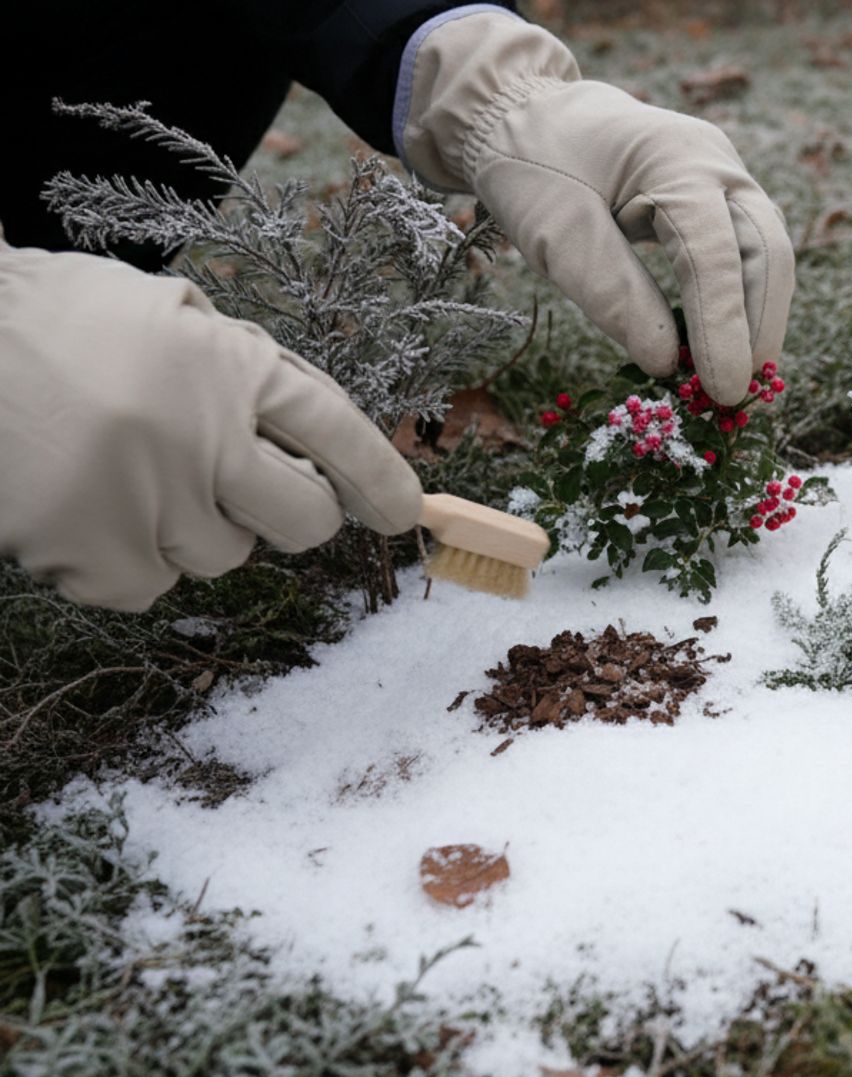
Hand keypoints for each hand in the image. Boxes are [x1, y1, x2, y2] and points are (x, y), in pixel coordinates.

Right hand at [0, 247, 422, 610]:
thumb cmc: (50, 325)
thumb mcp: (161, 316)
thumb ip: (236, 369)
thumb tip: (310, 438)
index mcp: (231, 365)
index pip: (339, 431)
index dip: (381, 477)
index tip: (404, 512)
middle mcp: (207, 435)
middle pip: (305, 518)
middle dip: (296, 519)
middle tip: (250, 500)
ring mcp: (154, 499)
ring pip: (222, 557)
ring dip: (188, 531)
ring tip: (123, 476)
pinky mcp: (97, 554)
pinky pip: (148, 588)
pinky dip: (121, 563)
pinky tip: (81, 511)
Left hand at [401, 13, 794, 406]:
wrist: (525, 114)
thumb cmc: (532, 166)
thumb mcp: (553, 232)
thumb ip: (611, 294)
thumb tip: (668, 364)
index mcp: (676, 157)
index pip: (716, 253)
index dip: (725, 328)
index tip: (724, 393)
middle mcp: (717, 164)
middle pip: (766, 254)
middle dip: (758, 331)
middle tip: (739, 401)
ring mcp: (726, 179)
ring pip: (766, 258)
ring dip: (756, 323)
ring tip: (735, 386)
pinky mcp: (719, 202)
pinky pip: (744, 258)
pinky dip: (738, 307)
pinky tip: (723, 350)